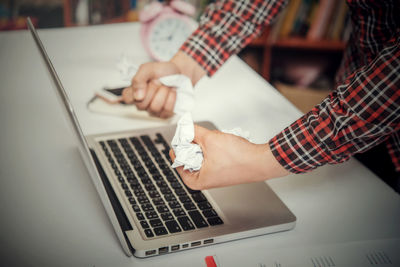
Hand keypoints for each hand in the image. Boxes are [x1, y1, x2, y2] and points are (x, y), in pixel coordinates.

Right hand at [122, 61, 179, 117]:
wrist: (179, 73)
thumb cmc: (162, 71)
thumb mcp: (148, 68)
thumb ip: (138, 79)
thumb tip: (137, 96)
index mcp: (134, 92)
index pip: (127, 99)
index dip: (135, 93)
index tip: (146, 84)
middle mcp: (142, 103)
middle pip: (142, 105)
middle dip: (153, 89)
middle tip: (158, 81)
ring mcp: (153, 110)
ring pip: (155, 108)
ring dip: (164, 93)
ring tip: (166, 86)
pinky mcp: (164, 114)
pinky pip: (166, 110)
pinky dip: (171, 99)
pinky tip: (171, 93)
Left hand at [169, 125, 289, 189]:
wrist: (260, 161)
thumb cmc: (239, 158)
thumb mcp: (210, 140)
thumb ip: (193, 132)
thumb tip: (184, 127)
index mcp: (197, 181)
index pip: (178, 163)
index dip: (178, 149)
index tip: (178, 138)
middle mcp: (205, 181)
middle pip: (189, 160)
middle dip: (192, 146)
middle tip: (193, 135)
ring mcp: (215, 176)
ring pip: (201, 157)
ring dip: (204, 146)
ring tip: (210, 139)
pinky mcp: (224, 170)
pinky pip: (212, 158)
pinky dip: (212, 149)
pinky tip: (219, 142)